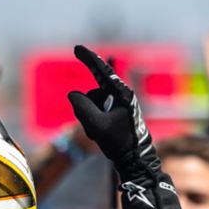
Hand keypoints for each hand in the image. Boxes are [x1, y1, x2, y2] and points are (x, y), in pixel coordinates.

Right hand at [67, 44, 155, 176]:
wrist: (135, 160)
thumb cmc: (119, 143)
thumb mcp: (96, 126)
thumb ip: (81, 107)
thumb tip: (73, 94)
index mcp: (121, 94)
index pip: (101, 71)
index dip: (88, 58)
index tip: (77, 48)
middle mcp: (121, 95)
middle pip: (92, 94)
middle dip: (87, 111)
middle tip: (95, 130)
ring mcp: (119, 104)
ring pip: (92, 103)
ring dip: (90, 119)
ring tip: (101, 134)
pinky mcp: (116, 112)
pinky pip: (96, 111)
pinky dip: (93, 122)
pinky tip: (102, 135)